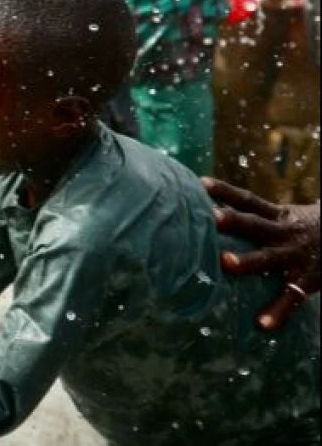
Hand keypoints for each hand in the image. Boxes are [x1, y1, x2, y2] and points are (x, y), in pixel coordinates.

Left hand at [203, 177, 319, 330]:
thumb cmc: (305, 230)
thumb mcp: (285, 217)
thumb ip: (255, 214)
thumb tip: (212, 207)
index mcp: (277, 216)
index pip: (248, 200)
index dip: (225, 191)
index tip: (200, 183)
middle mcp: (284, 233)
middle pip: (255, 224)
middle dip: (233, 220)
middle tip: (211, 217)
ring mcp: (295, 256)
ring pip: (268, 257)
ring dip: (247, 260)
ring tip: (225, 263)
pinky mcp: (308, 280)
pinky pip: (292, 297)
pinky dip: (278, 311)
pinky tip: (263, 324)